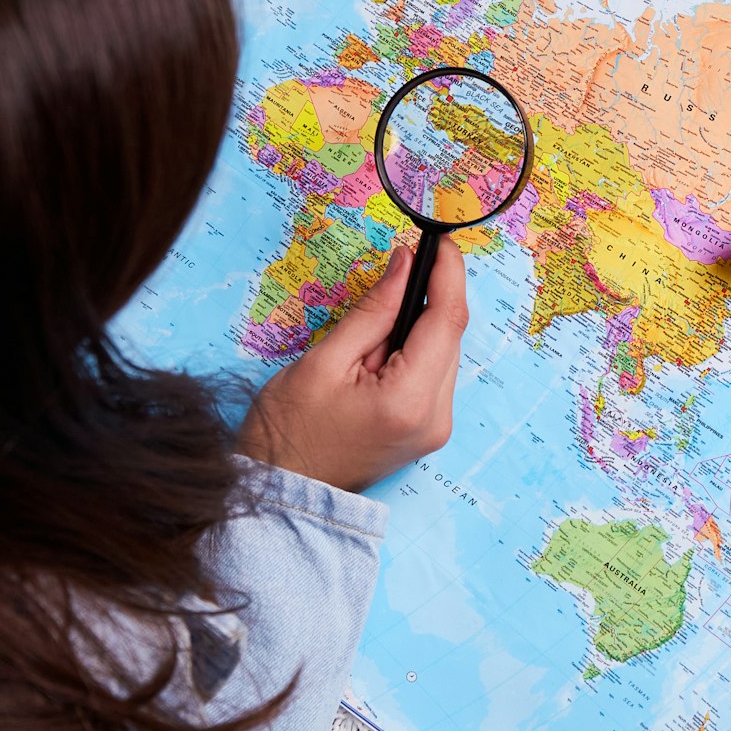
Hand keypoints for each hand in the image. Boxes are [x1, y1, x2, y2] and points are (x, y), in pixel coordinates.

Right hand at [236, 238, 467, 490]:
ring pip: (443, 353)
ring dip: (417, 326)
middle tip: (395, 270)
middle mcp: (435, 418)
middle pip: (449, 336)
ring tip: (370, 330)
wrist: (282, 490)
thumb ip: (373, 310)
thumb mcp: (325, 360)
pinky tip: (380, 352)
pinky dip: (413, 351)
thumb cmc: (289, 430)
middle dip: (427, 297)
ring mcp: (435, 429)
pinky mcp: (428, 430)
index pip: (447, 321)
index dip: (447, 274)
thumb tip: (405, 265)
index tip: (440, 240)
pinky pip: (433, 374)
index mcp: (410, 401)